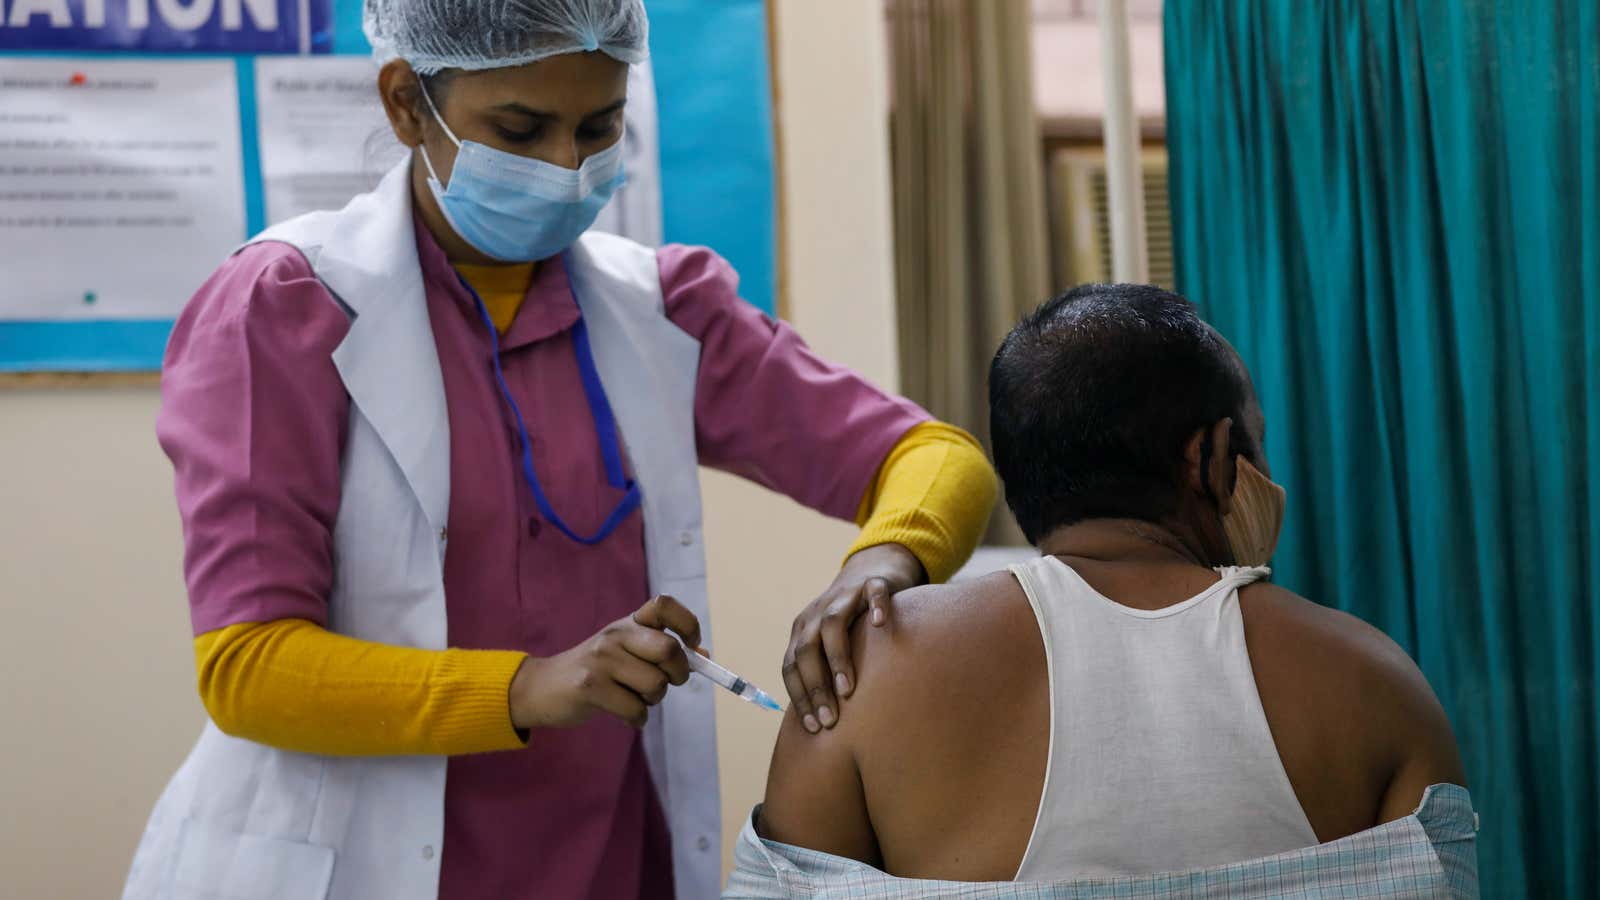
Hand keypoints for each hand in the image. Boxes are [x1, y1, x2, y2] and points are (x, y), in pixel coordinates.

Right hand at [510, 595, 701, 729]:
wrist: (542, 688)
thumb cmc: (596, 672)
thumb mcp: (627, 652)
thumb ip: (661, 652)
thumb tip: (705, 655)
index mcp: (628, 623)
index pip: (665, 605)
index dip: (687, 624)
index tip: (692, 645)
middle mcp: (616, 635)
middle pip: (669, 650)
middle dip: (678, 675)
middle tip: (667, 683)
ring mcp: (602, 660)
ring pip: (656, 686)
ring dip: (653, 701)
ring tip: (635, 698)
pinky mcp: (590, 687)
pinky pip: (636, 710)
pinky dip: (637, 719)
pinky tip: (623, 713)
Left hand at [782, 543, 924, 733]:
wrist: (874, 568)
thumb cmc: (854, 621)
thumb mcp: (832, 644)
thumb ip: (825, 672)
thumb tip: (822, 723)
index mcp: (803, 630)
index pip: (791, 666)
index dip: (799, 697)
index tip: (813, 727)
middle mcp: (818, 613)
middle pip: (806, 649)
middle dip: (815, 687)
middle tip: (830, 719)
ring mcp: (845, 595)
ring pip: (833, 624)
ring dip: (837, 658)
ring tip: (848, 689)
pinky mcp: (874, 583)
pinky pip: (873, 593)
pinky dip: (876, 607)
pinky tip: (881, 625)